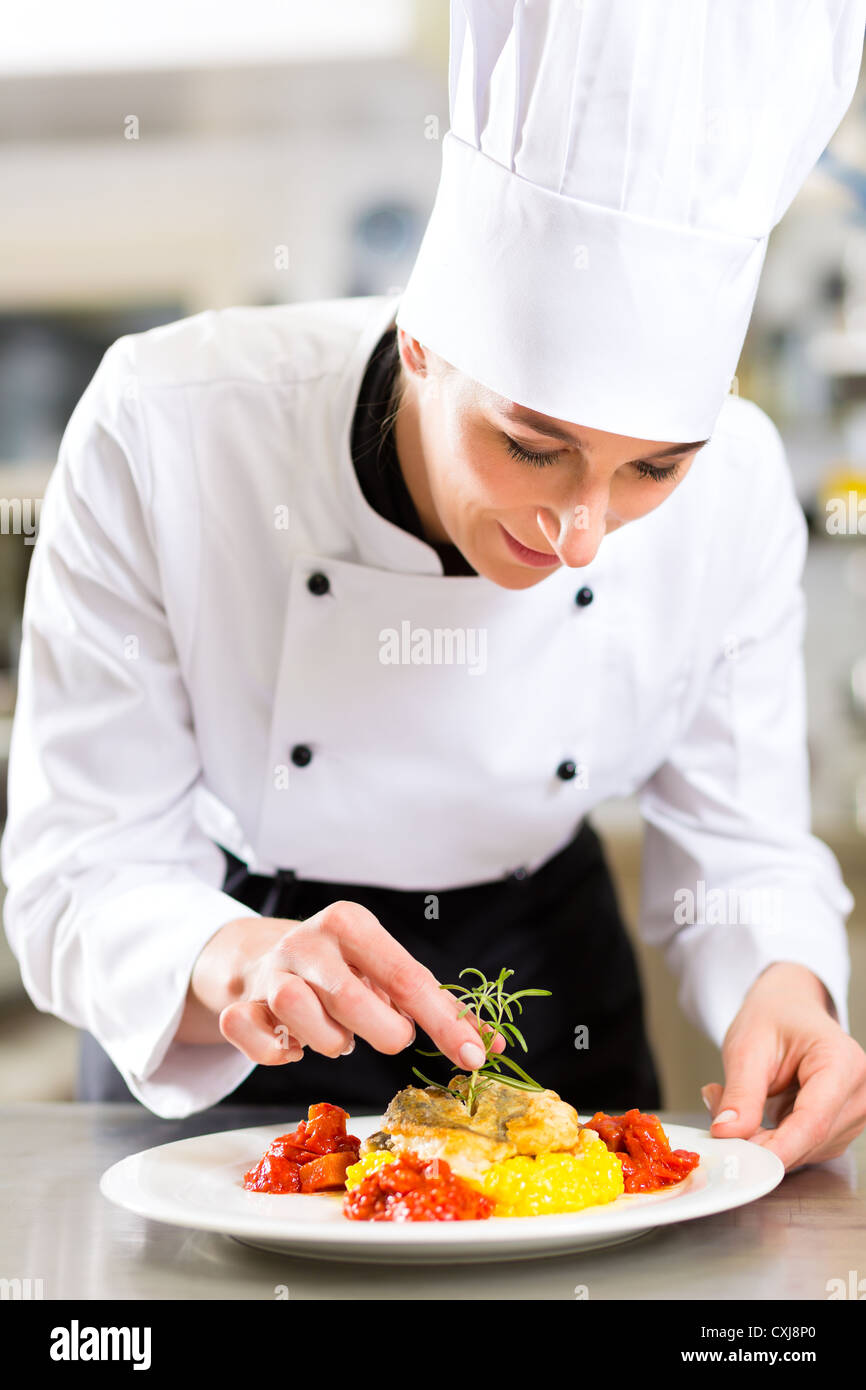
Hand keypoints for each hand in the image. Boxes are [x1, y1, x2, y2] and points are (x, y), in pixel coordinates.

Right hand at [179, 901, 504, 1072]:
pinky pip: (249, 1033)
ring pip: (299, 1014)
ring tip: (338, 1037)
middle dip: (383, 1033)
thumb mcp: (389, 972)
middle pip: (353, 1000)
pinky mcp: (240, 1001)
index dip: (443, 1024)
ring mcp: (269, 970)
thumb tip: (491, 1046)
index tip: (472, 1058)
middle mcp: (307, 940)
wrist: (263, 956)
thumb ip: (439, 1006)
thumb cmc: (344, 969)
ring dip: (329, 1042)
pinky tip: (293, 1047)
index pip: (408, 977)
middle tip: (387, 1037)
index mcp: (351, 923)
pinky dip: (274, 1053)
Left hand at [700, 961, 865, 1170]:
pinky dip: (771, 1137)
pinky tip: (752, 1111)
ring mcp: (853, 1113)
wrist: (788, 1009)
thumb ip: (741, 1093)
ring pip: (803, 1149)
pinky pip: (802, 1147)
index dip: (778, 1147)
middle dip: (759, 1139)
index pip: (813, 1121)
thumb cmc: (773, 1017)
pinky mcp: (839, 1127)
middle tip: (717, 1111)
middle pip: (809, 1140)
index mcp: (841, 1062)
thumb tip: (728, 1133)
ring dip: (761, 1138)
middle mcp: (858, 1092)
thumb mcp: (748, 1047)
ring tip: (732, 1098)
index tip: (745, 1161)